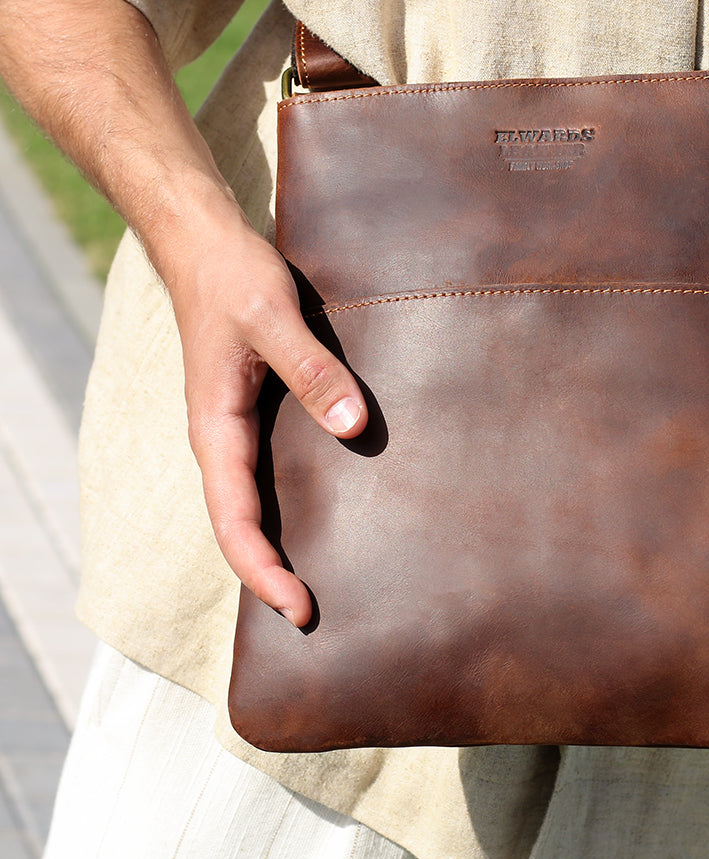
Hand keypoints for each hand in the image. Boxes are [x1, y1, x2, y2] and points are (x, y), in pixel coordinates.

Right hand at [167, 208, 366, 627]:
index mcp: (215, 428)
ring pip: (253, 504)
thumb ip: (313, 371)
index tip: (299, 608)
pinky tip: (329, 512)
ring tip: (324, 580)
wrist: (205, 243)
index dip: (262, 571)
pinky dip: (291, 505)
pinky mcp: (257, 411)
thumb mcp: (275, 318)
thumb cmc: (233, 277)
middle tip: (317, 616)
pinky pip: (268, 473)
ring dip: (280, 546)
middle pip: (240, 526)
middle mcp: (223, 439)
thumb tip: (353, 429)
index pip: (234, 521)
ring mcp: (238, 428)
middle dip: (272, 575)